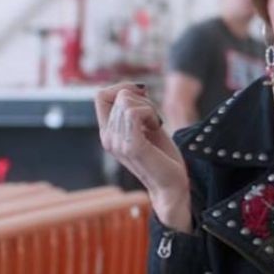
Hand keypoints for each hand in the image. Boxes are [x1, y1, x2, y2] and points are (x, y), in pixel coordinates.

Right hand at [95, 83, 191, 229]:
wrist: (172, 186)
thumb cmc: (163, 157)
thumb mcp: (147, 127)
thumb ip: (137, 110)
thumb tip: (135, 87)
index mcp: (108, 132)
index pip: (100, 95)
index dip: (123, 88)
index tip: (143, 99)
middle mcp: (107, 137)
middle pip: (119, 94)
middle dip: (143, 100)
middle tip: (154, 119)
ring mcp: (117, 142)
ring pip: (127, 101)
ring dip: (149, 108)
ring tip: (155, 126)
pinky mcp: (131, 146)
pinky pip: (133, 113)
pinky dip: (150, 114)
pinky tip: (157, 127)